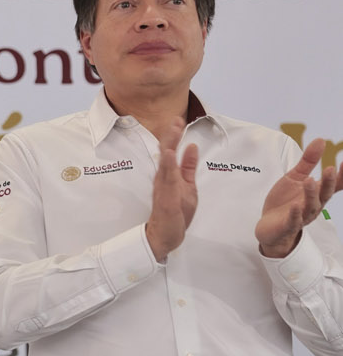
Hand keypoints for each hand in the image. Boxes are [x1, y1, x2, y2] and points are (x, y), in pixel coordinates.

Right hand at [145, 118, 198, 262]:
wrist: (165, 236)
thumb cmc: (175, 213)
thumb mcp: (188, 186)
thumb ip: (188, 167)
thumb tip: (192, 147)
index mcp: (169, 175)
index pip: (171, 151)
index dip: (175, 135)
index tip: (179, 120)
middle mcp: (164, 179)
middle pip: (166, 153)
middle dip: (171, 136)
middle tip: (175, 119)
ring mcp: (163, 188)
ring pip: (165, 163)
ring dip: (169, 146)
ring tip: (173, 131)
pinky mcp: (166, 198)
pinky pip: (166, 180)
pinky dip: (167, 165)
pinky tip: (169, 154)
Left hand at [256, 138, 337, 257]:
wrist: (269, 226)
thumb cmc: (285, 201)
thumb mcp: (295, 177)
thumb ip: (308, 161)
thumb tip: (321, 140)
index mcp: (317, 193)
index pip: (334, 184)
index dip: (341, 175)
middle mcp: (313, 205)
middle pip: (324, 194)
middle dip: (328, 182)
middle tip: (330, 168)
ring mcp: (301, 216)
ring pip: (310, 206)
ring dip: (311, 194)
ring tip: (309, 181)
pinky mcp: (287, 225)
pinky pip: (293, 220)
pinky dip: (295, 214)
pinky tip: (295, 206)